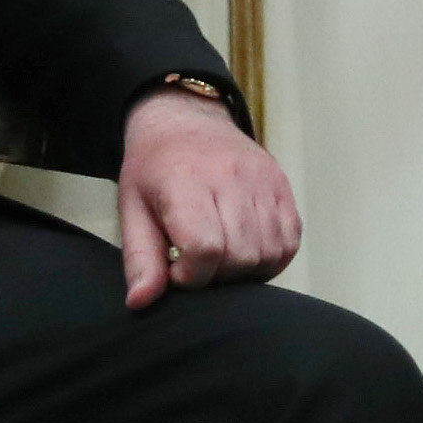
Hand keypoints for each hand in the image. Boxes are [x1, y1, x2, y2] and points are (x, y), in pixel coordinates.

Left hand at [114, 86, 301, 307]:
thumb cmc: (154, 170)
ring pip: (268, 252)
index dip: (191, 275)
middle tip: (197, 263)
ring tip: (220, 256)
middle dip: (217, 275)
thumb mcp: (132, 209)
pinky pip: (290, 240)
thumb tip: (140, 302)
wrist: (185, 120)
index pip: (205, 249)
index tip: (177, 269)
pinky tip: (245, 250)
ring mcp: (262, 179)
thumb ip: (140, 258)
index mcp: (187, 181)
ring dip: (245, 269)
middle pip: (239, 256)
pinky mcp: (281, 185)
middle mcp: (232, 176)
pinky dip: (271, 257)